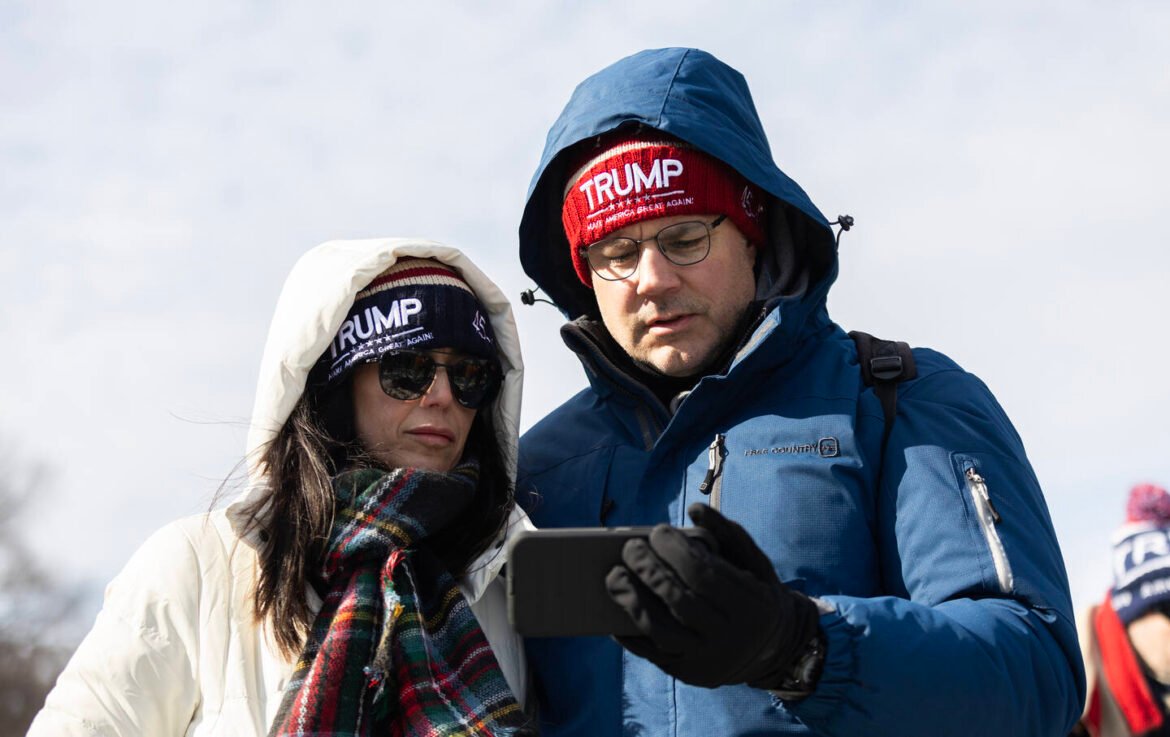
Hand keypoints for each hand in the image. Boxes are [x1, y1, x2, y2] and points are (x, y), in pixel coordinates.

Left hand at [604, 503, 820, 689]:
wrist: (776, 650)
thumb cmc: (758, 595)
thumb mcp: (756, 563)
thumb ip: (728, 534)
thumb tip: (695, 508)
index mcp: (751, 605)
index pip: (705, 575)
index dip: (676, 552)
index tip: (657, 532)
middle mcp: (731, 637)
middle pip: (680, 601)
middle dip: (649, 571)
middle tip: (630, 548)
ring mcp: (709, 660)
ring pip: (663, 631)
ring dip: (632, 601)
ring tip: (614, 576)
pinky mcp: (691, 675)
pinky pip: (653, 656)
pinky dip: (630, 634)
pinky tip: (614, 612)